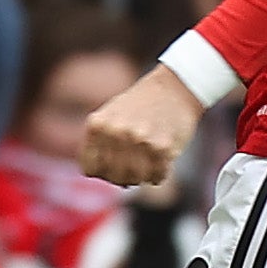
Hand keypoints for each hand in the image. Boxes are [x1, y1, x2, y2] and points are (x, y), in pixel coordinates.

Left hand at [81, 62, 203, 187]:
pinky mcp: (161, 146)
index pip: (91, 170)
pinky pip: (156, 177)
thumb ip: (99, 144)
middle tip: (136, 165)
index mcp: (98, 125)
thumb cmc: (140, 106)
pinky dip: (160, 174)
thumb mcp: (110, 117)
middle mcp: (115, 132)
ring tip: (149, 161)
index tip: (116, 165)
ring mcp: (138, 139)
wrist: (175, 87)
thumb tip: (100, 175)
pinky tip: (162, 159)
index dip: (104, 171)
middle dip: (125, 176)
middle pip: (114, 177)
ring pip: (135, 179)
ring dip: (143, 176)